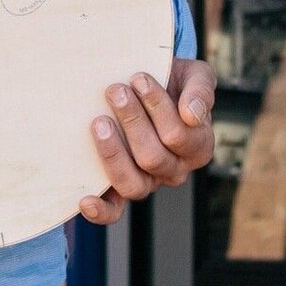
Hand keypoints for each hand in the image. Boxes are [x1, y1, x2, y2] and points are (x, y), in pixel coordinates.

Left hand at [83, 58, 217, 223]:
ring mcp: (148, 182)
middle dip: (132, 121)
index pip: (178, 135)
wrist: (141, 83)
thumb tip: (192, 114)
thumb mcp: (194, 75)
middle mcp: (174, 170)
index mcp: (197, 146)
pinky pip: (115, 210)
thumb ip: (201, 90)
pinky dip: (101, 210)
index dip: (157, 107)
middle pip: (153, 158)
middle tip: (115, 91)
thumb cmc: (170, 80)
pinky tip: (85, 200)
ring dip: (113, 153)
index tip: (138, 78)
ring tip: (99, 122)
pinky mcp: (120, 189)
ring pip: (134, 184)